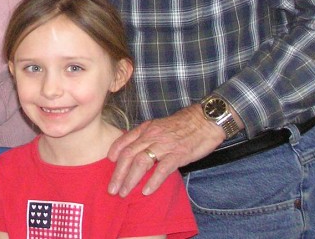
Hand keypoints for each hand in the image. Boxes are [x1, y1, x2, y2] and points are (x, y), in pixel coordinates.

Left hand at [107, 104, 224, 196]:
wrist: (205, 120)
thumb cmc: (184, 125)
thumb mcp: (160, 126)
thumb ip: (147, 136)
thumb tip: (137, 149)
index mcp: (146, 129)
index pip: (125, 140)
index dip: (114, 151)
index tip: (109, 162)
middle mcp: (152, 136)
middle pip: (128, 155)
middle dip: (118, 174)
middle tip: (112, 189)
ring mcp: (164, 145)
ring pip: (141, 162)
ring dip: (130, 179)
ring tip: (124, 193)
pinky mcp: (178, 154)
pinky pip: (162, 169)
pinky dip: (153, 181)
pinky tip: (146, 191)